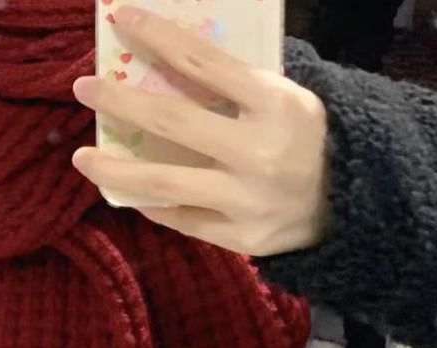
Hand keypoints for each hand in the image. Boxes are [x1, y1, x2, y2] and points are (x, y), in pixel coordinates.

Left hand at [72, 5, 329, 256]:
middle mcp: (260, 153)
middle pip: (172, 121)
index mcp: (277, 104)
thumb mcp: (286, 98)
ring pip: (164, 182)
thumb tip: (167, 62)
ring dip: (114, 168)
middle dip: (119, 102)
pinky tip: (128, 190)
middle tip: (84, 89)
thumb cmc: (309, 140)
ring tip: (82, 158)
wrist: (354, 205)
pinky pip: (182, 219)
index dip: (158, 37)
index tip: (121, 17)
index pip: (204, 63)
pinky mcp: (241, 237)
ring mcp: (248, 200)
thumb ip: (236, 85)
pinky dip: (151, 202)